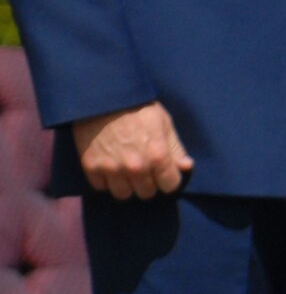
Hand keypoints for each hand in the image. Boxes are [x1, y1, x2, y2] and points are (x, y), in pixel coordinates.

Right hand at [73, 102, 193, 199]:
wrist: (104, 98)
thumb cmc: (139, 108)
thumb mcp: (164, 123)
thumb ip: (176, 148)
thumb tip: (186, 167)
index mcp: (157, 156)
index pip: (170, 186)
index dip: (169, 180)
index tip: (165, 173)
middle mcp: (135, 167)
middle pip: (146, 193)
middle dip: (149, 183)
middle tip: (145, 170)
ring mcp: (111, 169)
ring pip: (124, 195)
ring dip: (127, 185)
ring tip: (127, 171)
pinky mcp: (91, 167)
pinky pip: (102, 188)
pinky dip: (107, 180)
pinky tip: (111, 166)